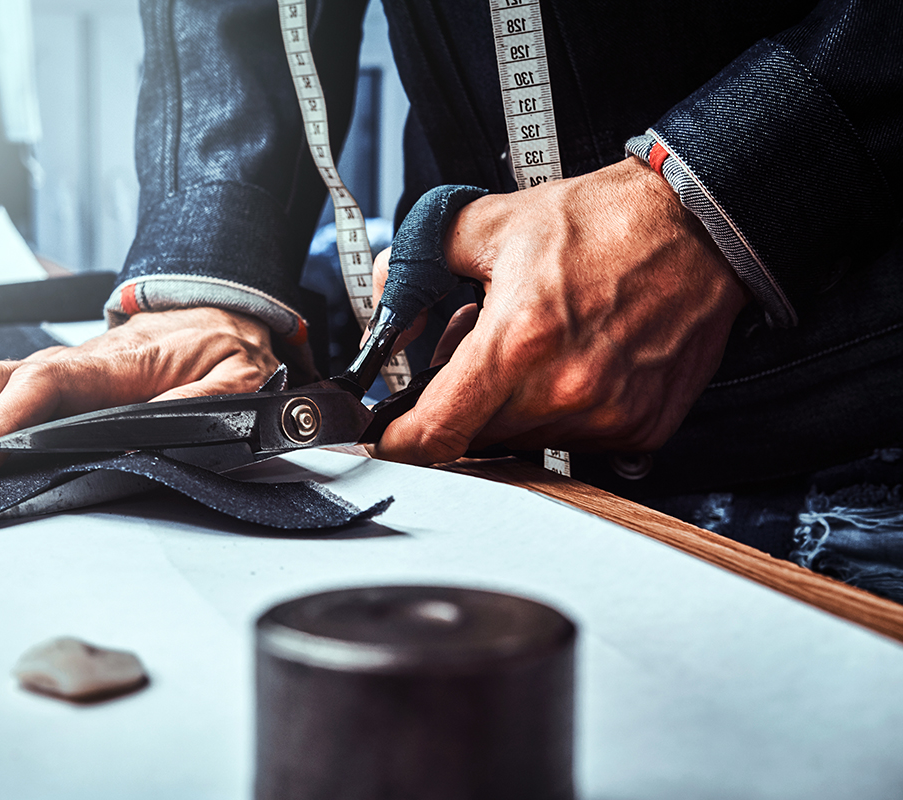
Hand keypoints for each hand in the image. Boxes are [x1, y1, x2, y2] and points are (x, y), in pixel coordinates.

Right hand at [0, 308, 278, 478]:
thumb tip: (165, 430)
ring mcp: (46, 366)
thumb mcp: (237, 379)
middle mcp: (68, 361)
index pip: (44, 387)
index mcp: (114, 365)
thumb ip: (207, 406)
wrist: (219, 312)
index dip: (1, 421)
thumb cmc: (223, 350)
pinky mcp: (36, 377)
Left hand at [371, 156, 749, 464]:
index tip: (387, 439)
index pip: (436, 431)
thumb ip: (418, 265)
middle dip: (462, 403)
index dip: (399, 442)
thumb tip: (387, 308)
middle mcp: (563, 389)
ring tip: (533, 349)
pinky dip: (560, 412)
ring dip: (512, 408)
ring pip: (522, 442)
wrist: (697, 227)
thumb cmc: (604, 224)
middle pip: (475, 436)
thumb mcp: (491, 224)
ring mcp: (605, 415)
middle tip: (478, 354)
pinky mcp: (639, 428)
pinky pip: (574, 442)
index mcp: (518, 340)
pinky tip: (572, 365)